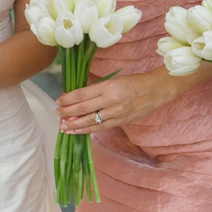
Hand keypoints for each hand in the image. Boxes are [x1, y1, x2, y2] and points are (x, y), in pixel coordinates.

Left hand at [54, 70, 177, 134]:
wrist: (154, 91)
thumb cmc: (132, 82)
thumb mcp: (112, 80)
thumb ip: (95, 88)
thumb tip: (75, 95)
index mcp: (107, 87)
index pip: (82, 94)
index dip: (68, 99)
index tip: (58, 100)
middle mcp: (111, 101)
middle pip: (83, 108)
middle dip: (67, 112)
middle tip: (57, 113)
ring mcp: (116, 113)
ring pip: (90, 121)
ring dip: (74, 124)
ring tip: (63, 126)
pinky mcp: (120, 122)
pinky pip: (99, 128)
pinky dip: (86, 130)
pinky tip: (76, 131)